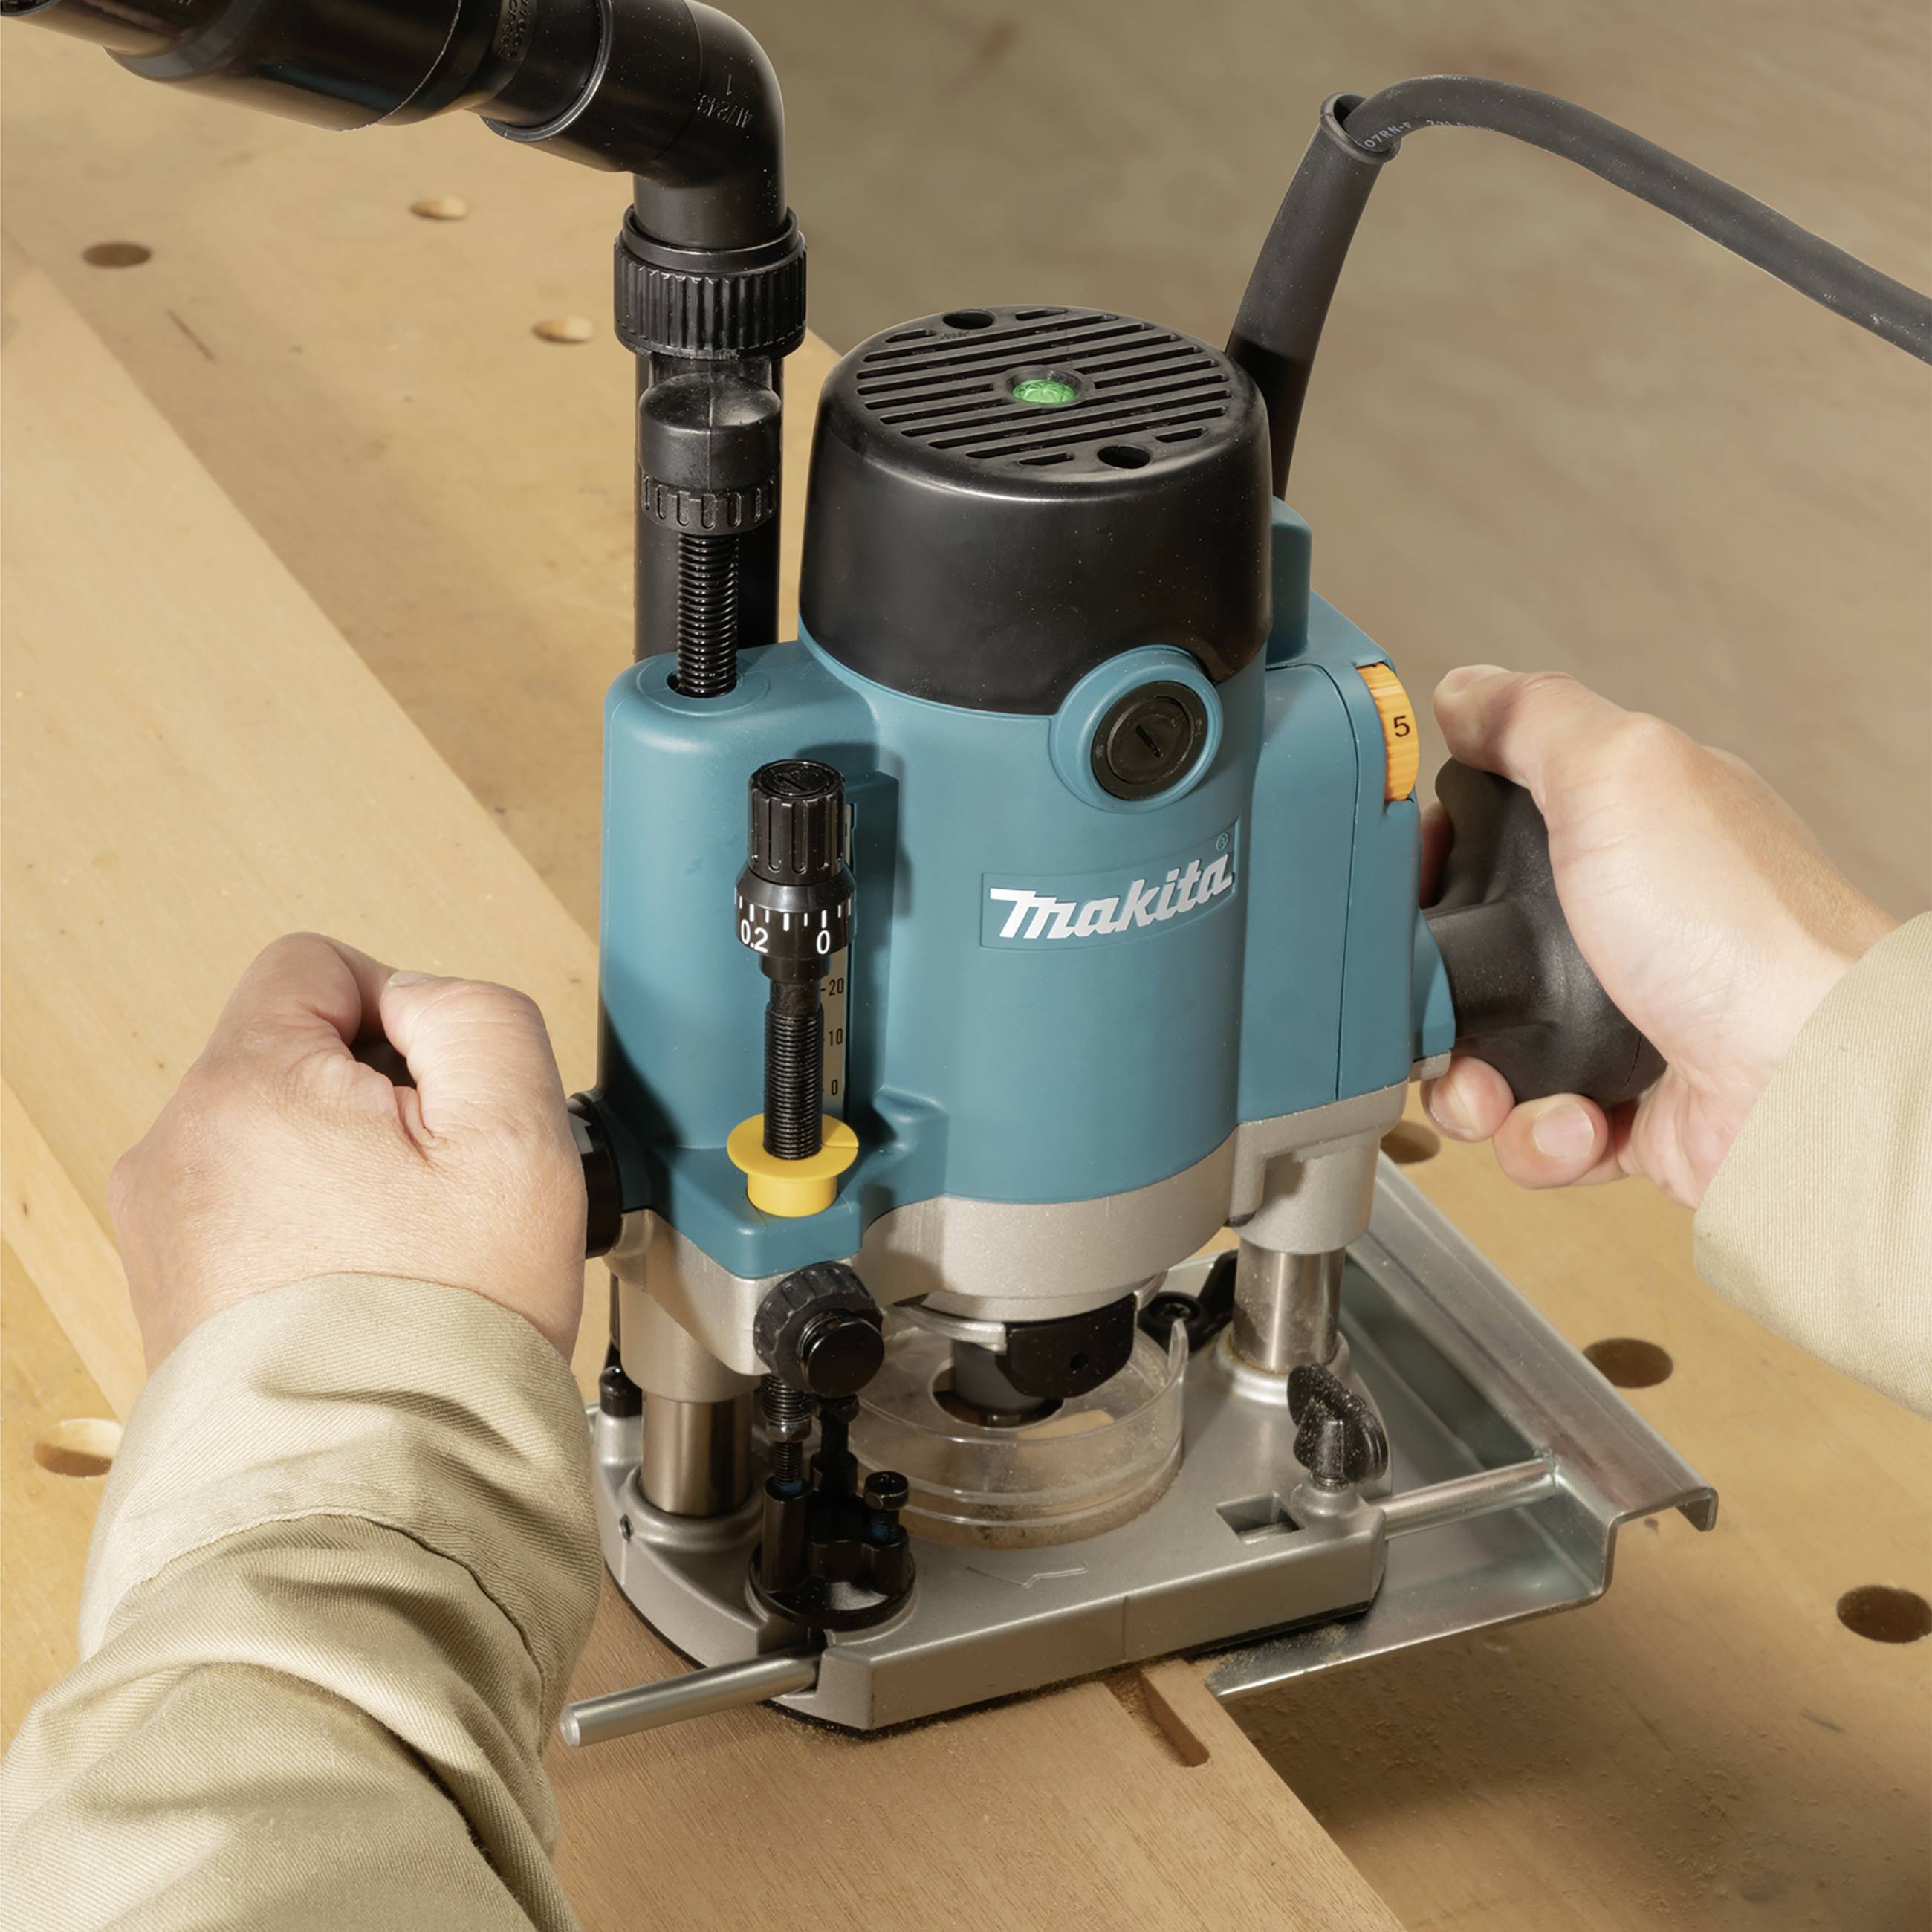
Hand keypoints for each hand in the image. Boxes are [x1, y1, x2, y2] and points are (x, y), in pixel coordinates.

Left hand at [111, 933, 584, 1365]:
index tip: (443, 1100)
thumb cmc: (441, 1326)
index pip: (315, 965)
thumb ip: (477, 1013)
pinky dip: (311, 1235)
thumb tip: (420, 1001)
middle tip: (437, 1190)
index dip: (402, 1012)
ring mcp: (162, 1225)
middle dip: (377, 1102)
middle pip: (293, 1054)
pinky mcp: (170, 1291)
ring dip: (346, 1171)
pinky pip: (253, 1214)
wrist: (370, 1489)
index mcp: (244, 1087)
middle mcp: (175, 1148)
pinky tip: (366, 1292)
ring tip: (405, 1252)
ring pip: (276, 1137)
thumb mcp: (517, 1129)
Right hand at [1421, 668, 1894, 1206]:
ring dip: (1471, 1085)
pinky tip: (1569, 1120)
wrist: (1807, 1081)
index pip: (1501, 826)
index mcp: (1634, 831)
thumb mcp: (1619, 773)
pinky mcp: (1633, 1111)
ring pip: (1490, 1054)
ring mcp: (1630, 1023)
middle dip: (1433, 989)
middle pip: (1476, 952)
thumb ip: (1532, 721)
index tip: (1410, 877)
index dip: (1439, 853)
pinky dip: (1538, 1137)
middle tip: (1433, 999)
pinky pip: (1540, 1132)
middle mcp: (1633, 926)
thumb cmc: (1737, 929)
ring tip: (1493, 1087)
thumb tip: (1465, 689)